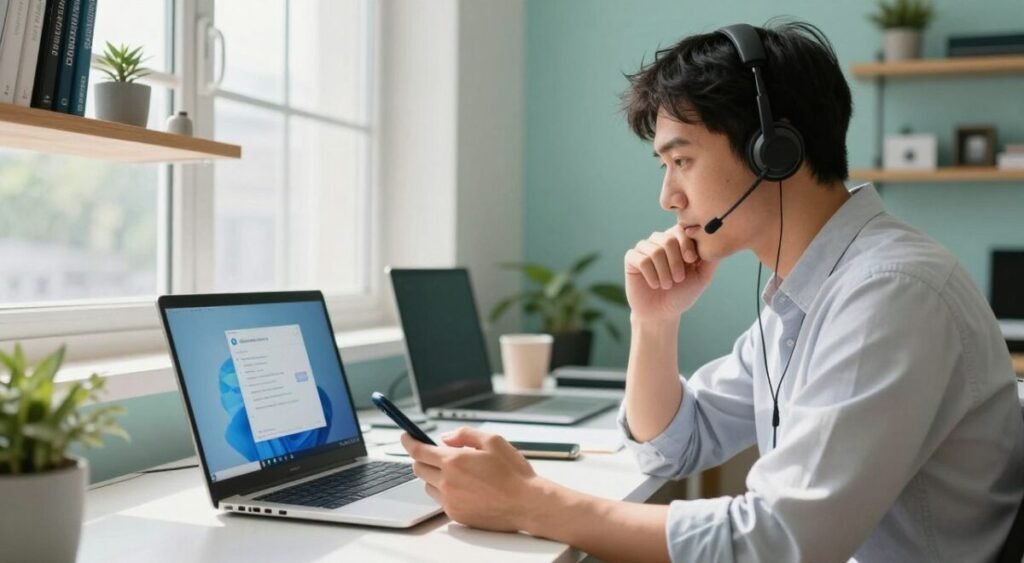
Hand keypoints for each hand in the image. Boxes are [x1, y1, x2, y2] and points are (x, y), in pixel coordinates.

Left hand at [401, 427, 543, 531]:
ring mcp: (450, 500)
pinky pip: (441, 500)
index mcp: (454, 461)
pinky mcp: (456, 514)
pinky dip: (446, 491)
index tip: (405, 436)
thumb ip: (464, 435)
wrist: (527, 503)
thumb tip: (445, 438)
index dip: (408, 441)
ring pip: (428, 485)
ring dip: (434, 476)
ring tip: (458, 473)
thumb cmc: (513, 472)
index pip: (419, 450)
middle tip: (436, 454)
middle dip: (422, 458)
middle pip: (418, 468)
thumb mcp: (493, 441)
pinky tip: (466, 488)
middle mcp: (447, 482)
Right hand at [624, 224, 717, 321]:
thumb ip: (710, 259)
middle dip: (676, 261)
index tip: (691, 260)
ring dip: (664, 272)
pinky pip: (642, 260)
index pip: (681, 230)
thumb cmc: (682, 294)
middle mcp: (660, 240)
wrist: (662, 313)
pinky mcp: (631, 259)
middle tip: (679, 279)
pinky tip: (654, 284)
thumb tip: (719, 240)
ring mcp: (644, 248)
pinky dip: (651, 275)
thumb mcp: (702, 276)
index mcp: (677, 241)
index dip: (686, 243)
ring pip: (655, 250)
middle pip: (668, 239)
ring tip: (667, 285)